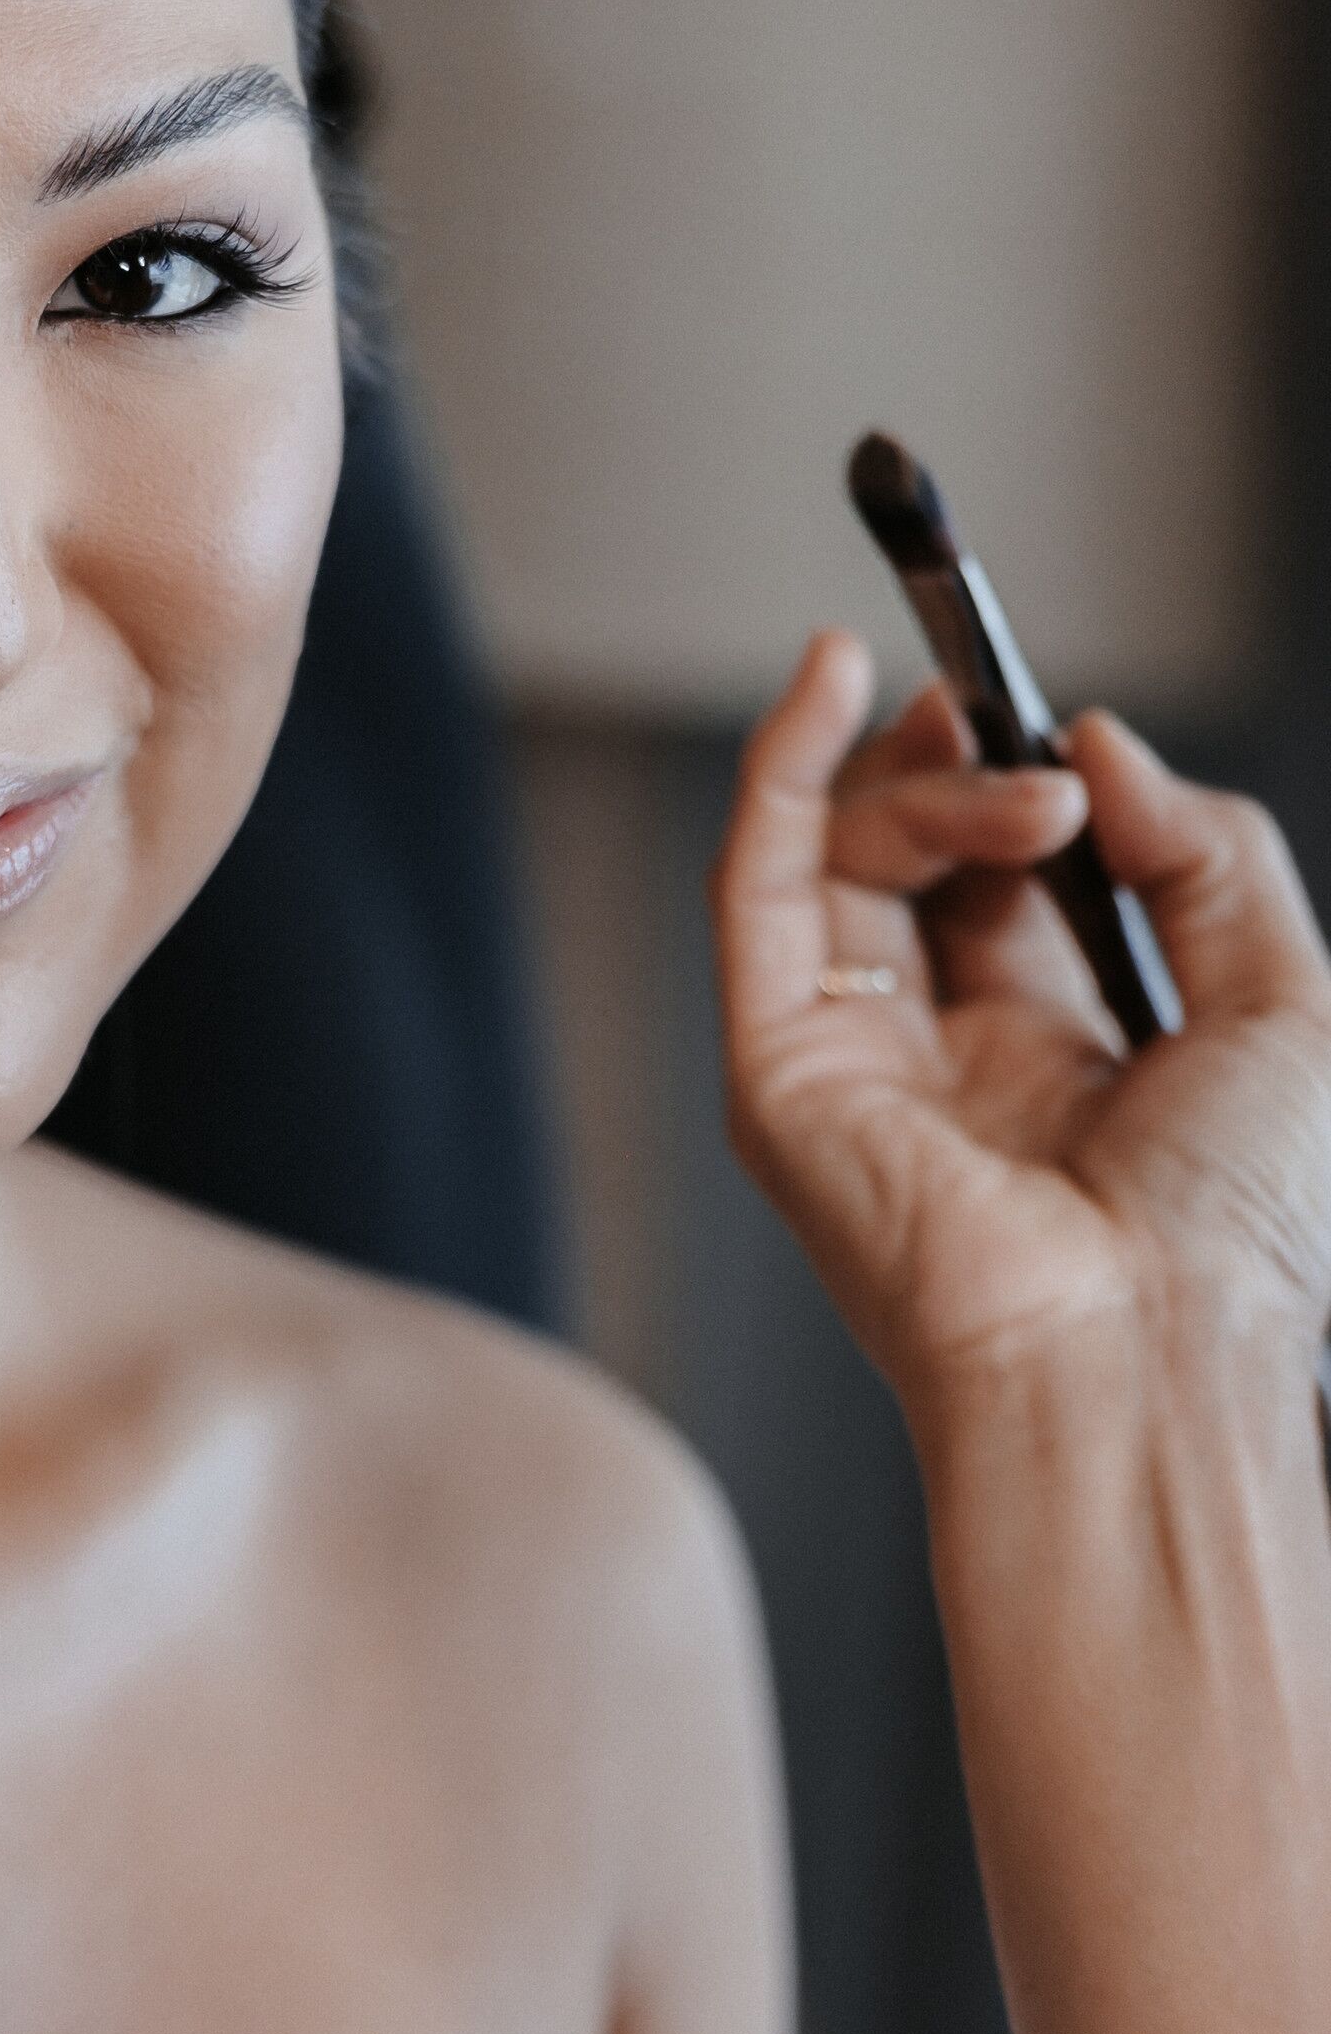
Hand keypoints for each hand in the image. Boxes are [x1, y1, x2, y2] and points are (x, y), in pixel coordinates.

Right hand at [716, 633, 1330, 1415]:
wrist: (1149, 1355)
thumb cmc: (1234, 1239)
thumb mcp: (1288, 1002)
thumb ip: (1209, 852)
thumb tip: (1097, 742)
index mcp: (1062, 1061)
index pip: (1009, 882)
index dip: (1031, 787)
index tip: (1064, 730)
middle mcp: (944, 1061)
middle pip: (915, 857)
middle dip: (969, 771)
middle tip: (1030, 750)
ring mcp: (852, 1066)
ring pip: (840, 859)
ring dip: (926, 785)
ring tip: (1025, 792)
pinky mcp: (779, 1074)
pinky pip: (755, 893)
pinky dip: (777, 771)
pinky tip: (829, 678)